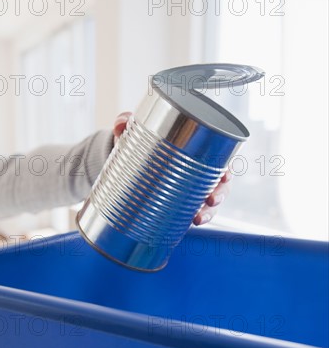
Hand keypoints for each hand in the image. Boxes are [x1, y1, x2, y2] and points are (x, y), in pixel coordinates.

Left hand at [113, 112, 230, 225]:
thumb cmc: (142, 142)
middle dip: (219, 195)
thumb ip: (127, 123)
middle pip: (219, 185)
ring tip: (198, 219)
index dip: (226, 169)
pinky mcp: (180, 204)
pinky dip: (191, 219)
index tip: (226, 176)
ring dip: (208, 213)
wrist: (128, 161)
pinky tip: (188, 224)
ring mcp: (190, 191)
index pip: (220, 161)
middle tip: (211, 200)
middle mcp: (199, 173)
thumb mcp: (136, 132)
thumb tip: (121, 124)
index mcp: (197, 152)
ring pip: (208, 203)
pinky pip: (190, 213)